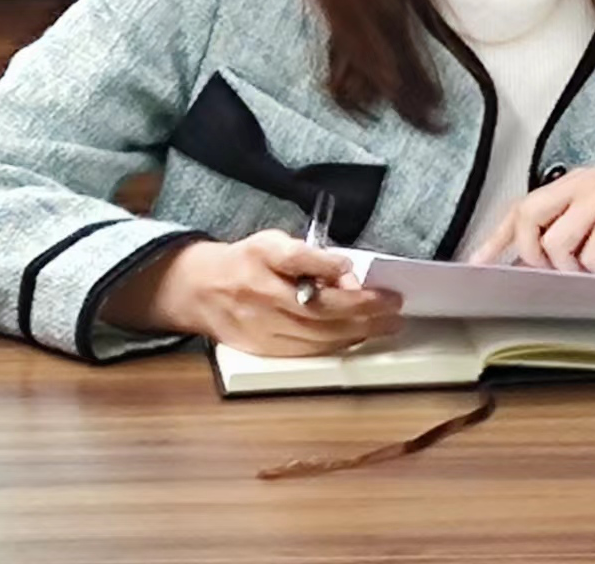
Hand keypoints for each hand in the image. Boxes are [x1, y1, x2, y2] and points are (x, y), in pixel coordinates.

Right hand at [101, 229, 403, 356]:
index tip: (356, 272)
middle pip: (316, 307)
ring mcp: (261, 327)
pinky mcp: (262, 349)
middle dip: (362, 309)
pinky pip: (307, 351)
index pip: (296, 260)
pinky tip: (359, 337)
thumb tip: (346, 272)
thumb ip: (309, 256)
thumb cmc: (247, 262)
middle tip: (393, 305)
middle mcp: (260, 295)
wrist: (201, 291)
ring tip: (388, 323)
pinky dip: (337, 345)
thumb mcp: (274, 243)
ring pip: (316, 334)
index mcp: (261, 259)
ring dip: (357, 330)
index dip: (327, 266)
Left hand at [467, 168, 594, 275]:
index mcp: (573, 184)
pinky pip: (590, 258)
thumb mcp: (593, 228)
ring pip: (557, 246)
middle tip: (560, 271)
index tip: (477, 263)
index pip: (521, 206)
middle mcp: (584, 183)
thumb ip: (560, 233)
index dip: (497, 237)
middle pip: (528, 218)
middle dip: (534, 254)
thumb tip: (519, 263)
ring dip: (578, 269)